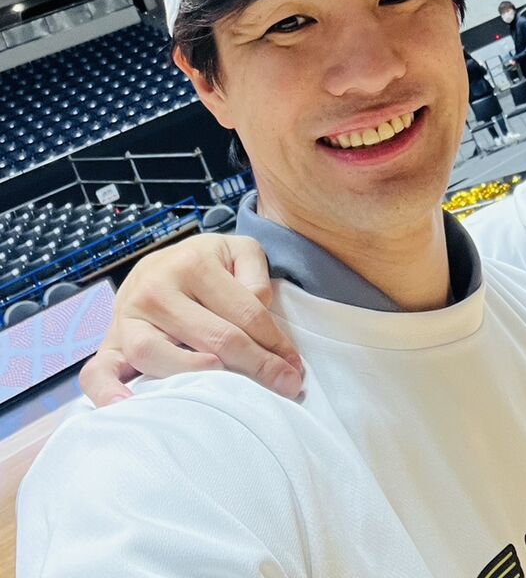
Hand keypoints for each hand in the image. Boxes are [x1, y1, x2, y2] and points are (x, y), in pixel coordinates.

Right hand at [79, 233, 303, 406]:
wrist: (159, 265)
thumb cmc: (205, 265)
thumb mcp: (238, 251)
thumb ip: (255, 272)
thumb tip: (258, 307)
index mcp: (193, 264)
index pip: (245, 314)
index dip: (276, 345)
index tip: (295, 370)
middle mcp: (157, 289)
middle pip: (213, 338)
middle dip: (256, 367)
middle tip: (284, 387)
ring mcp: (128, 318)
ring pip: (158, 355)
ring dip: (194, 377)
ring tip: (225, 393)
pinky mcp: (108, 344)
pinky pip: (98, 372)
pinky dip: (108, 392)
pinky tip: (129, 407)